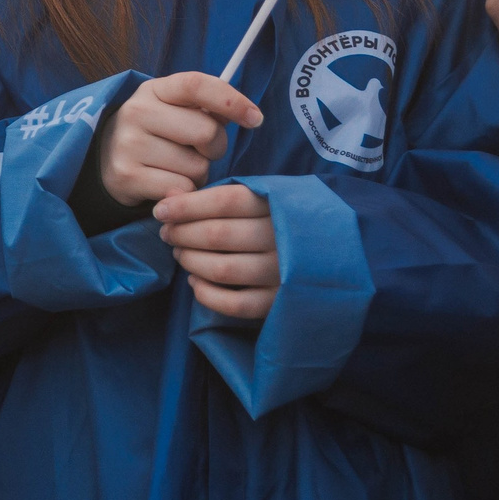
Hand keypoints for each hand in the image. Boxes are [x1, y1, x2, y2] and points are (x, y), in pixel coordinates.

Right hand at [99, 72, 263, 206]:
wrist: (104, 159)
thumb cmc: (154, 133)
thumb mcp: (173, 110)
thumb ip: (206, 108)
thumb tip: (248, 115)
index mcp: (154, 90)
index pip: (197, 85)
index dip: (231, 100)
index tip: (255, 118)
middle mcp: (137, 112)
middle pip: (206, 131)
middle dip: (214, 147)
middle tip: (198, 150)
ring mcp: (129, 144)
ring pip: (196, 166)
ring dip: (198, 173)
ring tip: (176, 167)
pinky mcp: (127, 175)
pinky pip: (181, 189)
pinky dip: (183, 192)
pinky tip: (166, 184)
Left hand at [155, 183, 279, 321]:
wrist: (337, 254)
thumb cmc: (288, 219)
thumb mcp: (262, 197)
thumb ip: (219, 195)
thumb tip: (169, 195)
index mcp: (279, 204)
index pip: (225, 201)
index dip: (187, 206)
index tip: (161, 211)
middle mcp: (283, 238)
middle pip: (218, 235)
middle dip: (182, 233)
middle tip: (168, 233)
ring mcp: (283, 273)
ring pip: (222, 269)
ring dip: (190, 261)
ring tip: (179, 253)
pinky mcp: (280, 302)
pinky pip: (235, 304)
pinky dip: (207, 295)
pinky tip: (194, 282)